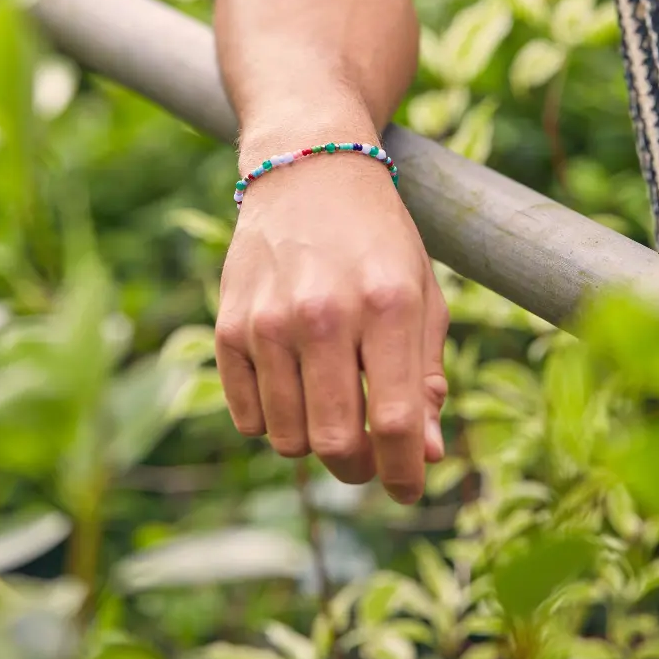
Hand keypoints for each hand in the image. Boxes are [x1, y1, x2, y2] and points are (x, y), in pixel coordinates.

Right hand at [215, 144, 448, 503]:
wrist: (307, 170)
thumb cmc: (377, 238)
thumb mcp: (421, 293)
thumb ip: (426, 375)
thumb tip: (429, 454)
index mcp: (389, 304)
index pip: (397, 423)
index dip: (407, 474)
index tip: (410, 487)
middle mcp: (325, 313)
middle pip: (337, 444)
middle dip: (360, 469)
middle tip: (369, 455)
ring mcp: (269, 320)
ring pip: (288, 439)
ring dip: (314, 443)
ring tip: (330, 407)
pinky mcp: (229, 325)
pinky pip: (247, 417)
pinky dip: (273, 419)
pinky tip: (292, 383)